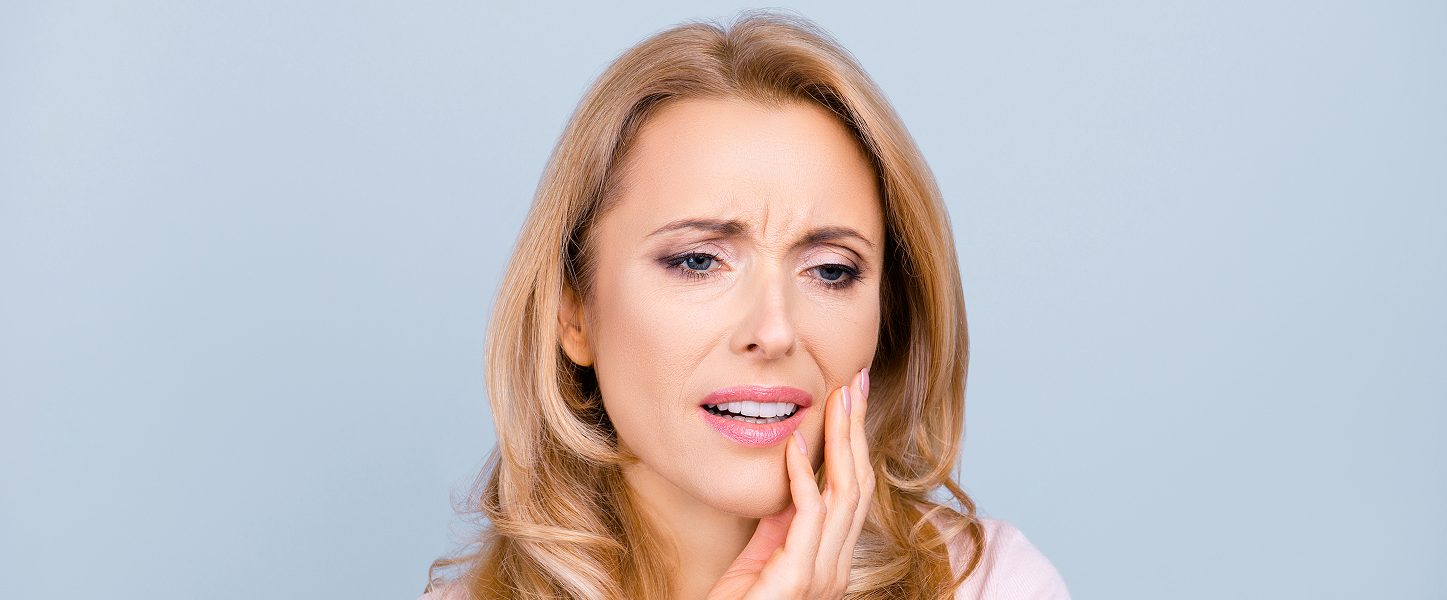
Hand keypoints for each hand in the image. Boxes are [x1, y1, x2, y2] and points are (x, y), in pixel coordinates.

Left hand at [706, 367, 874, 599]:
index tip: (852, 397)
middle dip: (857, 430)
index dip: (856, 441)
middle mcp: (836, 567)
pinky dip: (802, 479)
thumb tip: (794, 475)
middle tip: (855, 382)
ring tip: (836, 400)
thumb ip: (783, 520)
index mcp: (832, 558)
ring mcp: (822, 576)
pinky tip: (794, 448)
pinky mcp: (798, 579)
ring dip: (839, 443)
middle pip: (858, 484)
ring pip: (844, 496)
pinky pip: (807, 519)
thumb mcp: (764, 554)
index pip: (854, 489)